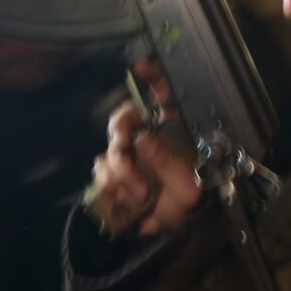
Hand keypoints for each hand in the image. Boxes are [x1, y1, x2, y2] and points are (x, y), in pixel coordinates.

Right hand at [86, 61, 200, 236]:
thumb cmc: (188, 196)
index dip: (151, 76)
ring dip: (118, 174)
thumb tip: (140, 139)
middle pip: (119, 122)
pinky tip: (128, 198)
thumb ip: (164, 159)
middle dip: (119, 140)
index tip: (142, 67)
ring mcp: (129, 157)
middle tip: (126, 157)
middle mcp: (145, 137)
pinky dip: (111, 188)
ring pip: (107, 152)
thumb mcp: (185, 182)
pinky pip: (101, 175)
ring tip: (139, 193)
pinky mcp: (116, 176)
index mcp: (168, 130)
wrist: (179, 223)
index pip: (160, 95)